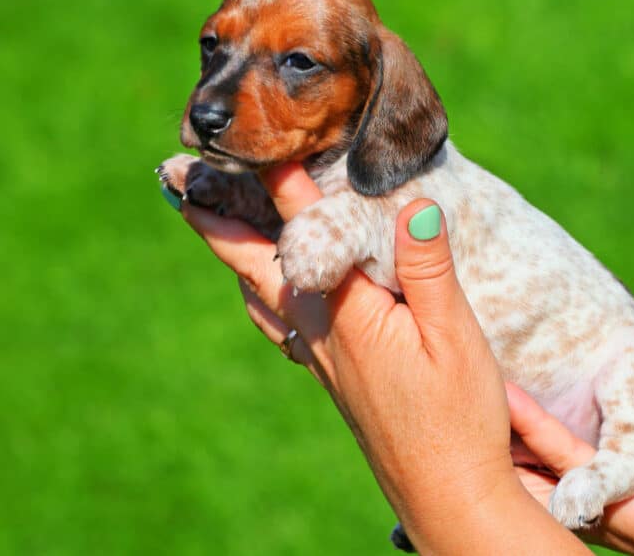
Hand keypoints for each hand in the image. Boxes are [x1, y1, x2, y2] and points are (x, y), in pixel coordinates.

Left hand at [179, 162, 588, 553]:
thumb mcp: (456, 341)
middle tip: (174, 181)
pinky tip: (266, 292)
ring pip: (261, 294)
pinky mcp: (334, 378)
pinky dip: (261, 289)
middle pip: (255, 265)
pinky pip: (280, 321)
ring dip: (234, 252)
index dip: (281, 181)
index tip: (251, 137)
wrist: (448, 496)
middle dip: (216, 219)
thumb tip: (414, 204)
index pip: (308, 233)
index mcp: (348, 317)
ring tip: (209, 223)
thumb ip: (429, 272)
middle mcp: (321, 336)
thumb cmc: (459, 421)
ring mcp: (322, 360)